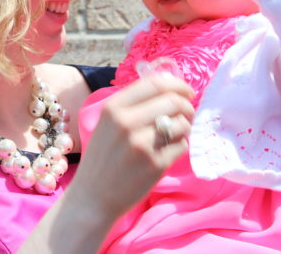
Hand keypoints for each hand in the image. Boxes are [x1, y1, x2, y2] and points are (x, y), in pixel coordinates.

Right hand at [70, 73, 194, 217]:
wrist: (92, 197)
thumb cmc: (103, 157)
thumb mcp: (108, 123)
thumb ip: (133, 104)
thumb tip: (170, 86)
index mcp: (114, 108)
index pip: (155, 83)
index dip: (177, 84)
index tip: (186, 91)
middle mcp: (127, 122)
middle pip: (173, 101)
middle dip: (187, 105)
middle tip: (187, 113)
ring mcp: (142, 144)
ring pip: (182, 123)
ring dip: (184, 127)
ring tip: (174, 134)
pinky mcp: (155, 164)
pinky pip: (182, 145)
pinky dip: (180, 146)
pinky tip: (167, 151)